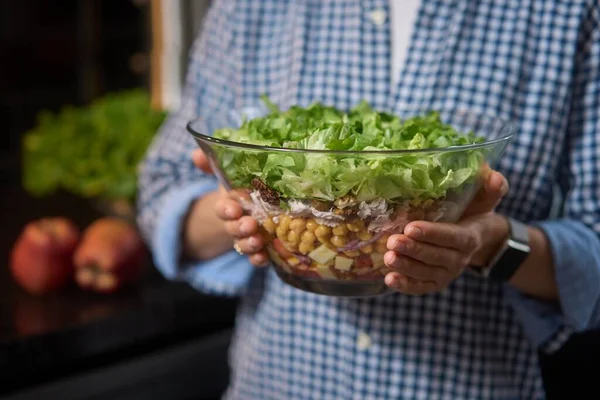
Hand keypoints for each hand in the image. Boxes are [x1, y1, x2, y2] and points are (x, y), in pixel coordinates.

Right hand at [191, 149, 268, 265]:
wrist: (246, 211)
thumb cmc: (239, 191)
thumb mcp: (227, 177)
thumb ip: (211, 165)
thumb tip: (196, 153)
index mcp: (229, 205)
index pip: (223, 208)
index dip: (226, 209)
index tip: (233, 208)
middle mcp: (236, 223)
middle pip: (234, 227)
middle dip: (240, 227)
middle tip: (249, 224)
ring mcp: (247, 237)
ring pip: (245, 244)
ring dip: (249, 243)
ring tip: (257, 240)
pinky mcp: (260, 248)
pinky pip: (258, 257)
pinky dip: (259, 259)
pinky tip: (264, 258)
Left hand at [383, 170, 509, 293]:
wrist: (479, 237)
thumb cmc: (475, 211)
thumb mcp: (485, 198)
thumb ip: (492, 186)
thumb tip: (493, 176)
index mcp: (470, 236)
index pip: (453, 237)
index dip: (433, 234)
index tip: (411, 227)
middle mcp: (459, 258)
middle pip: (437, 257)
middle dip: (414, 250)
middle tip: (393, 241)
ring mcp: (447, 273)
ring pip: (426, 273)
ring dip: (407, 267)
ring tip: (388, 258)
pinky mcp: (435, 282)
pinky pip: (421, 287)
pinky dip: (406, 286)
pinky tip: (388, 279)